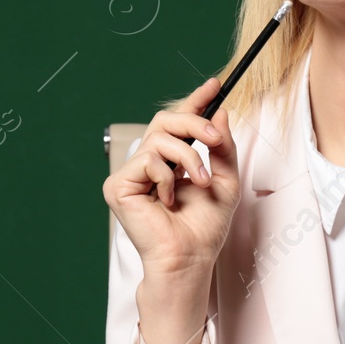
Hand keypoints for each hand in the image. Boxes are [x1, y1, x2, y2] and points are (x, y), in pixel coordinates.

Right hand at [101, 76, 239, 278]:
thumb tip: (219, 113)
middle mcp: (149, 165)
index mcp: (172, 163)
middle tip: (213, 136)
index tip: (215, 85)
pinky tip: (168, 199)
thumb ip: (222, 147)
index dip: (195, 102)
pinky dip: (166, 177)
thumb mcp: (225, 181)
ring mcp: (132, 175)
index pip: (179, 125)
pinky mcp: (118, 186)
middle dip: (193, 122)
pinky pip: (145, 160)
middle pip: (165, 121)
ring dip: (188, 157)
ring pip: (158, 138)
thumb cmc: (204, 228)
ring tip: (200, 181)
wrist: (189, 258)